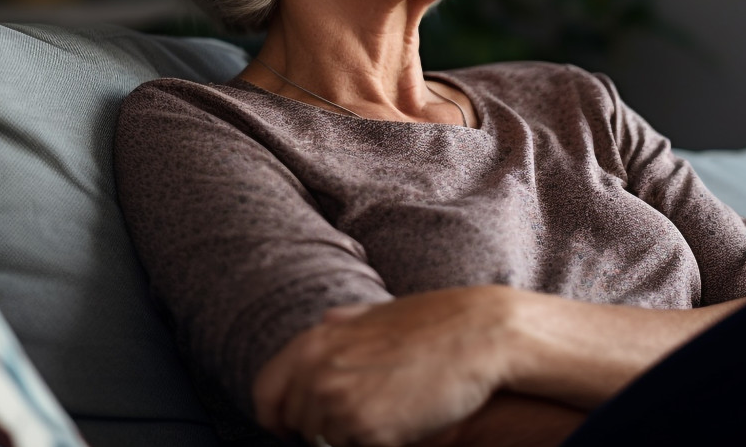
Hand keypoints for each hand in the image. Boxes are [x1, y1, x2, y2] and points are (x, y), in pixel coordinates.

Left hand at [252, 286, 515, 446]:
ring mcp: (341, 406)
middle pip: (299, 424)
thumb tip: (327, 322)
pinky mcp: (369, 433)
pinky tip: (405, 419)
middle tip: (363, 413)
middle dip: (324, 425)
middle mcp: (318, 374)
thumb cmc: (436, 322)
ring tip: (391, 408)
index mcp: (314, 343)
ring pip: (329, 442)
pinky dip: (378, 443)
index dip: (275, 415)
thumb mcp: (379, 311)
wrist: (480, 335)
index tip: (288, 427)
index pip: (265, 393)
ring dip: (353, 434)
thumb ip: (345, 322)